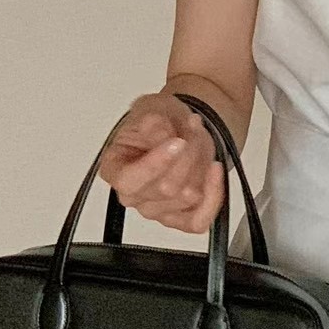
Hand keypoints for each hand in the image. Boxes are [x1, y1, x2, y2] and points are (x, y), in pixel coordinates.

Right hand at [99, 89, 226, 232]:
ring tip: (198, 139)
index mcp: (114, 169)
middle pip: (166, 188)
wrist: (180, 131)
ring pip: (187, 197)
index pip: (129, 180)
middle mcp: (132, 196)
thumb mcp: (151, 108)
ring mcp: (156, 211)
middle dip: (188, 155)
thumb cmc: (159, 122)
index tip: (178, 142)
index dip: (155, 164)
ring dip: (201, 165)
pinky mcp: (181, 220)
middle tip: (193, 128)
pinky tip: (214, 170)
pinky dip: (213, 194)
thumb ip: (152, 122)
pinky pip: (200, 219)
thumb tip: (161, 135)